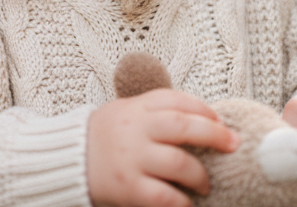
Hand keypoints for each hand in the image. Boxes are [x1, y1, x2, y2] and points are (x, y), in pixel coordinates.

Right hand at [87, 89, 239, 206]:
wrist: (64, 161)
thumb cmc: (104, 137)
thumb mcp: (125, 112)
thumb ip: (156, 112)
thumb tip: (203, 118)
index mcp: (136, 109)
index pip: (176, 100)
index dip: (203, 109)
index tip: (220, 120)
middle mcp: (135, 130)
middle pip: (183, 126)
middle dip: (214, 134)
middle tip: (232, 144)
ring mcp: (131, 159)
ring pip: (178, 163)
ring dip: (200, 174)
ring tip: (205, 182)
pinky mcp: (127, 188)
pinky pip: (163, 196)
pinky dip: (181, 201)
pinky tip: (187, 203)